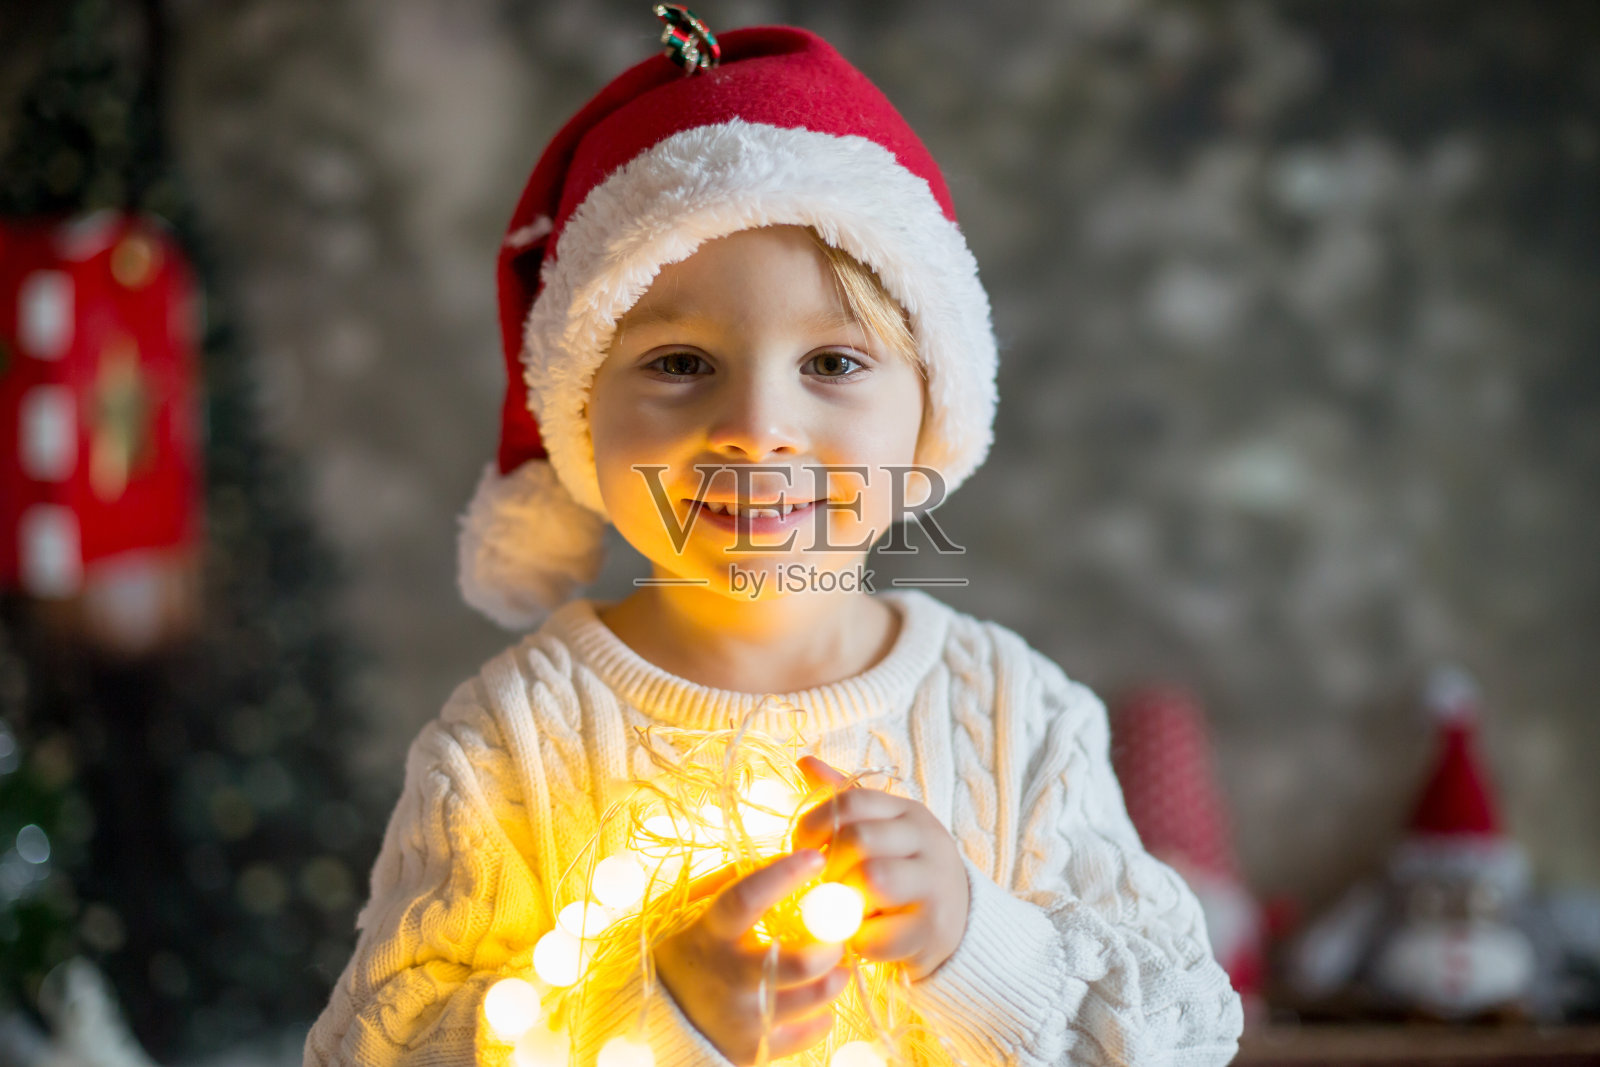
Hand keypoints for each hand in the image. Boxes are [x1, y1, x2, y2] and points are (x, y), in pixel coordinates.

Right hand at [653, 851, 848, 1063]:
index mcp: (708, 936)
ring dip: (836, 977)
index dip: (784, 876)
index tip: (816, 858)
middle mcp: (725, 979)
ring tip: (839, 964)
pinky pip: (809, 1034)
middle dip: (830, 945)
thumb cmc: (685, 953)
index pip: (746, 899)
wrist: (654, 1021)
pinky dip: (823, 1015)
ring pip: (811, 1001)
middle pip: (796, 964)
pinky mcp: (751, 1051)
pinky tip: (817, 999)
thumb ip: (731, 880)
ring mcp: (740, 1020)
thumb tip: (781, 856)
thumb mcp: (691, 912)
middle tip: (841, 932)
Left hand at [792, 756, 969, 980]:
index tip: (800, 849)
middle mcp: (927, 839)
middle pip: (859, 839)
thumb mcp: (880, 830)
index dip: (814, 824)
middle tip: (820, 887)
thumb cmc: (904, 872)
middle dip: (828, 867)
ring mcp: (935, 883)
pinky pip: (879, 933)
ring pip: (873, 879)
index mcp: (907, 812)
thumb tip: (804, 761)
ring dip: (843, 902)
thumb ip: (844, 800)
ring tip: (841, 911)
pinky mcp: (934, 928)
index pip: (851, 801)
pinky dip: (858, 940)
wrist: (958, 922)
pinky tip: (861, 937)